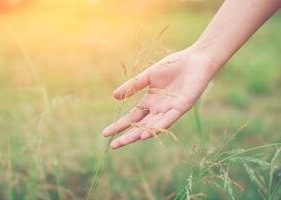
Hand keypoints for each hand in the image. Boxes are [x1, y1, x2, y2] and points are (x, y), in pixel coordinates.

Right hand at [102, 47, 218, 149]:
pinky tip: (146, 134)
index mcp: (150, 101)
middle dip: (126, 136)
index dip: (119, 125)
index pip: (132, 117)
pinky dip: (157, 127)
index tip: (105, 133)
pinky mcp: (181, 107)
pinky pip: (167, 120)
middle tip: (113, 146)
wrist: (194, 59)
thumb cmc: (173, 66)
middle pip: (140, 126)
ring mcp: (169, 110)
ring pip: (151, 127)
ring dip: (138, 135)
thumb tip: (113, 96)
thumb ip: (132, 86)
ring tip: (124, 142)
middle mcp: (158, 109)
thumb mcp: (148, 76)